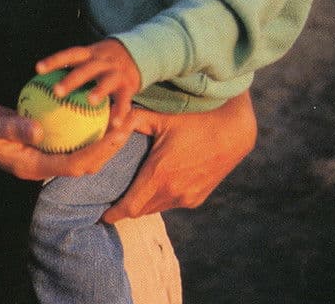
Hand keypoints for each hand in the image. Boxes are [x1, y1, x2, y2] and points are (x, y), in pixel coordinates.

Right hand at [0, 100, 135, 180]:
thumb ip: (10, 127)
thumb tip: (38, 130)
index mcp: (32, 167)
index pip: (73, 165)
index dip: (97, 153)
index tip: (116, 134)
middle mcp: (42, 163)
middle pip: (85, 162)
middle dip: (110, 147)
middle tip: (129, 123)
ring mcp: (43, 154)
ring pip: (81, 149)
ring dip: (103, 136)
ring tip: (121, 114)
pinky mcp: (43, 141)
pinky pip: (70, 134)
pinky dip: (85, 123)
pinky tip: (96, 104)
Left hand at [36, 38, 140, 127]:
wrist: (138, 54)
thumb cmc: (102, 63)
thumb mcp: (88, 60)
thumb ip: (70, 71)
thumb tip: (41, 90)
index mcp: (88, 55)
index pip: (69, 55)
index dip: (54, 60)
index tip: (38, 69)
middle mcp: (102, 61)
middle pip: (85, 68)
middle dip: (71, 78)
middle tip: (57, 91)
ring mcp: (116, 72)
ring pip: (107, 81)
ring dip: (99, 90)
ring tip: (90, 101)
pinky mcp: (129, 85)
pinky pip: (124, 100)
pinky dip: (120, 112)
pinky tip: (114, 125)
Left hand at [102, 90, 255, 222]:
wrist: (233, 132)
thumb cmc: (193, 120)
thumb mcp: (159, 117)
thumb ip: (130, 121)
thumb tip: (106, 124)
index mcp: (159, 174)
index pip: (130, 207)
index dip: (113, 214)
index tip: (101, 216)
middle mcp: (173, 192)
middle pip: (140, 210)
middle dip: (124, 209)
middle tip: (109, 202)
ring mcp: (187, 198)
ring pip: (156, 208)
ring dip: (142, 204)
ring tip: (128, 195)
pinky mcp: (197, 199)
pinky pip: (171, 204)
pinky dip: (160, 199)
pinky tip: (154, 187)